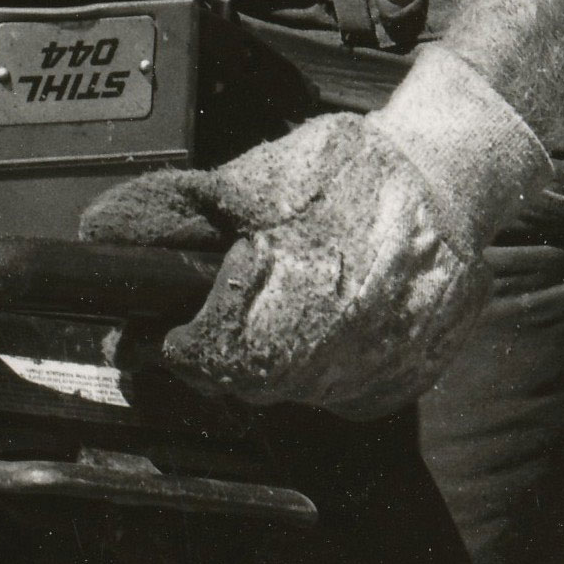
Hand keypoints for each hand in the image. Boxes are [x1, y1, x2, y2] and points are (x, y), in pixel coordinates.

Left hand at [80, 114, 488, 417]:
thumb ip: (194, 208)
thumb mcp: (269, 172)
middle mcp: (340, 342)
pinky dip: (317, 372)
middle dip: (219, 361)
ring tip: (268, 318)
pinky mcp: (404, 380)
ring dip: (269, 365)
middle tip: (208, 330)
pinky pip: (341, 395)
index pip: (216, 353)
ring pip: (297, 393)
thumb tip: (110, 229)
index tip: (169, 335)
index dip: (183, 348)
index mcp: (299, 289)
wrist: (453, 179)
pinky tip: (317, 331)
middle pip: (252, 382)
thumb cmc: (358, 169)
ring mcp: (377, 369)